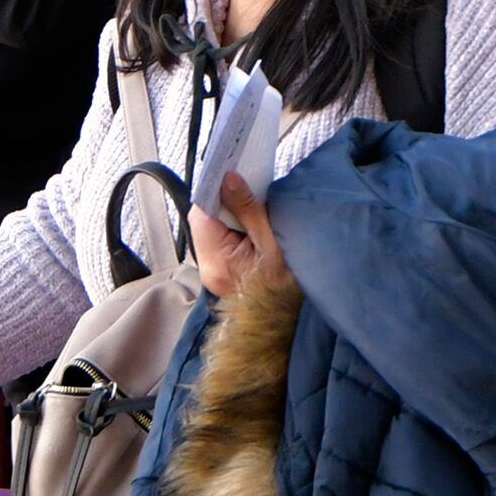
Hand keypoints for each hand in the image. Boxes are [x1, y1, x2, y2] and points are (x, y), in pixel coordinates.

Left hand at [187, 172, 288, 298]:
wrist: (293, 317)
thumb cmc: (289, 285)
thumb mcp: (273, 241)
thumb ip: (249, 209)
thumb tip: (229, 180)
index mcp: (218, 262)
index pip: (201, 215)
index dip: (215, 192)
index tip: (232, 178)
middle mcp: (209, 269)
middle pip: (205, 222)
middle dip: (223, 204)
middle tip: (250, 196)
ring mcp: (214, 273)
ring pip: (212, 231)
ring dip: (230, 217)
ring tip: (254, 214)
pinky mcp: (222, 273)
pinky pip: (221, 242)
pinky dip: (233, 231)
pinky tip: (252, 229)